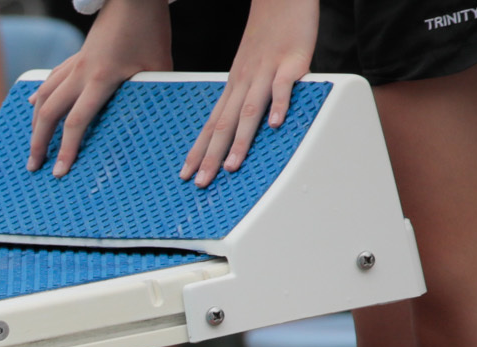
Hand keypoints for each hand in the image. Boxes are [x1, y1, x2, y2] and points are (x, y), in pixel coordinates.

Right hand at [26, 0, 170, 177]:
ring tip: (33, 145)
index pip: (76, 122)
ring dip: (34, 123)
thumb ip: (152, 94)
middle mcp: (81, 73)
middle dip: (39, 143)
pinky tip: (32, 105)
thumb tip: (154, 120)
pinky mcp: (75, 57)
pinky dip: (39, 96)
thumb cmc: (149, 30)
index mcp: (101, 79)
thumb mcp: (158, 66)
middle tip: (34, 167)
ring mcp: (74, 64)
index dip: (66, 150)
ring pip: (43, 97)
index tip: (59, 172)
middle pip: (48, 113)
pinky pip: (50, 80)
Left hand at [179, 0, 316, 185]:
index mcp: (234, 85)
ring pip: (248, 110)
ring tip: (231, 166)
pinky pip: (283, 85)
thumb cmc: (268, 33)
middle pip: (224, 124)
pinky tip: (275, 126)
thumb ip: (249, 95)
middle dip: (210, 156)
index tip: (186, 175)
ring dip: (239, 140)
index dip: (198, 150)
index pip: (211, 124)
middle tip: (200, 183)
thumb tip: (248, 125)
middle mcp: (243, 81)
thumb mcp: (251, 67)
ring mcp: (266, 71)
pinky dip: (279, 105)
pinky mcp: (291, 61)